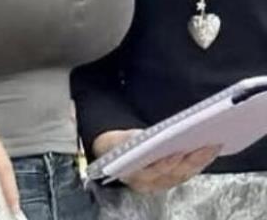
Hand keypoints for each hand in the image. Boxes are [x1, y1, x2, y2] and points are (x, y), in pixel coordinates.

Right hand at [93, 129, 220, 192]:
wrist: (108, 153)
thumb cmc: (114, 144)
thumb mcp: (117, 139)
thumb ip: (131, 139)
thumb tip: (149, 136)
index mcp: (133, 174)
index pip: (153, 171)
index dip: (167, 163)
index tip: (179, 152)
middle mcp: (147, 184)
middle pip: (174, 174)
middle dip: (193, 160)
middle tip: (208, 145)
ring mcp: (157, 184)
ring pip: (182, 176)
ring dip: (199, 162)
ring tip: (212, 146)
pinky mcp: (166, 181)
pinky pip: (184, 175)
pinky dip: (196, 164)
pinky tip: (205, 153)